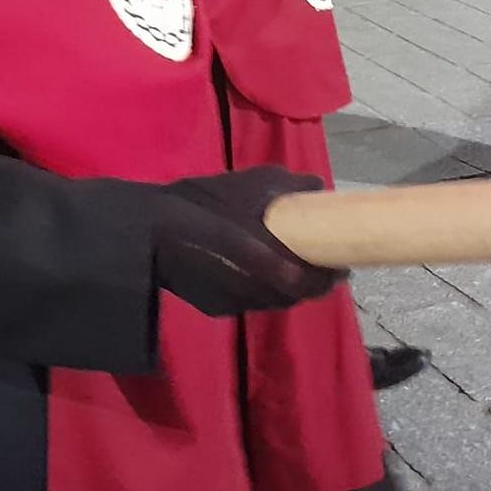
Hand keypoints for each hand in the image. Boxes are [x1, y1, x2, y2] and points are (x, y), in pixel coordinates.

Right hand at [153, 166, 338, 317]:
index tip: (343, 261)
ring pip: (274, 302)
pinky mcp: (217, 308)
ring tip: (296, 266)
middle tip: (324, 263)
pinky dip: (264, 289)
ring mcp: (235, 304)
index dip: (330, 274)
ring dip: (290, 289)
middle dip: (313, 282)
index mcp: (267, 263)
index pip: (311, 282)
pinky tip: (260, 269)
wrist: (148, 231)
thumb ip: (289, 186)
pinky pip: (251, 302)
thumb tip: (317, 185)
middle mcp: (255, 292)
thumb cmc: (204, 202)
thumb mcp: (250, 183)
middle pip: (295, 296)